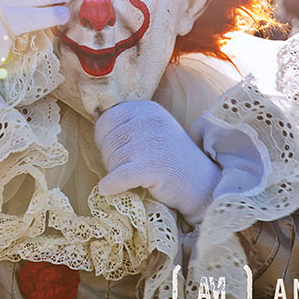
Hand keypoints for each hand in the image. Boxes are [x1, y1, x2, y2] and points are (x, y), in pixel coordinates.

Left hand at [94, 100, 222, 222]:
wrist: (203, 185)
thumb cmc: (173, 160)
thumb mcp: (153, 131)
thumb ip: (128, 125)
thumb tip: (96, 129)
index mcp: (148, 109)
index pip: (106, 121)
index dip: (103, 140)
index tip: (115, 153)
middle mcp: (150, 120)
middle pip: (108, 141)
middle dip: (110, 159)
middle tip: (125, 170)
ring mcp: (153, 142)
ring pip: (112, 160)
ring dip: (115, 173)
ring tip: (133, 178)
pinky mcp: (153, 165)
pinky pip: (118, 176)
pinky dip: (111, 186)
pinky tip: (109, 190)